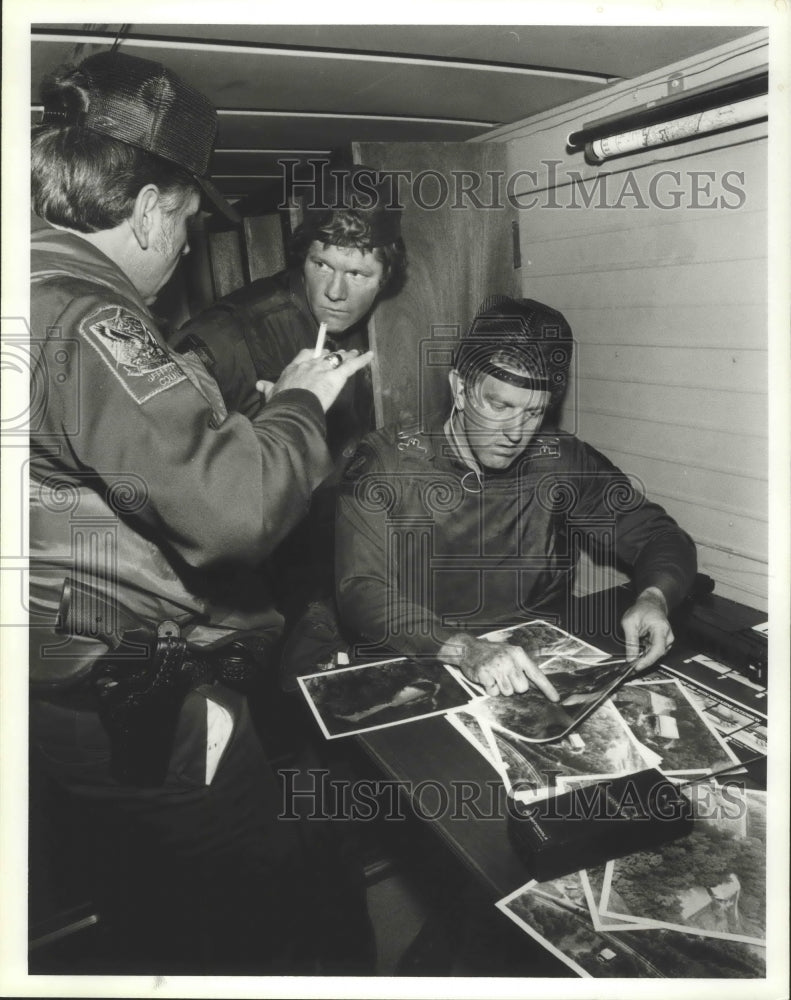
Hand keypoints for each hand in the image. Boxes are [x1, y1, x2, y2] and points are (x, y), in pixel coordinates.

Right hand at [260, 348, 373, 412]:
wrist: (292, 407)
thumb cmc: (282, 403)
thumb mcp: (272, 394)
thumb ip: (268, 388)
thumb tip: (259, 384)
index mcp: (294, 368)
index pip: (305, 355)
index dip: (313, 354)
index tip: (317, 354)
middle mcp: (310, 364)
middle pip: (324, 355)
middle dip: (332, 354)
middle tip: (338, 354)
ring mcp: (324, 369)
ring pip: (338, 358)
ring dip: (347, 356)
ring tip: (354, 353)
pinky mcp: (337, 376)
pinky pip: (351, 366)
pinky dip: (362, 360)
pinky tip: (370, 355)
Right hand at [439, 633, 558, 700]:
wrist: (467, 647)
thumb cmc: (491, 653)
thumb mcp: (509, 653)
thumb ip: (521, 666)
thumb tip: (533, 686)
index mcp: (518, 654)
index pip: (536, 673)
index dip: (547, 688)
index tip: (556, 699)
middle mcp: (509, 659)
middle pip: (522, 688)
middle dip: (514, 687)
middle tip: (504, 677)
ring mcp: (497, 666)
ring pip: (508, 692)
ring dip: (501, 688)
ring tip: (494, 676)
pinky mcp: (485, 674)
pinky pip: (493, 693)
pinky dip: (489, 689)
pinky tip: (486, 678)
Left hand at [621, 586, 673, 671]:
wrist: (651, 603)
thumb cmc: (642, 609)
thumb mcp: (630, 622)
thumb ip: (630, 641)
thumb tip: (630, 658)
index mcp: (661, 628)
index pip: (657, 650)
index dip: (647, 661)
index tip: (636, 666)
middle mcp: (667, 635)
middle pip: (657, 654)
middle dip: (643, 661)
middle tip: (630, 666)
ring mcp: (667, 639)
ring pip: (656, 655)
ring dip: (644, 657)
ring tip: (633, 656)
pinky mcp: (663, 642)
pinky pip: (654, 652)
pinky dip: (646, 654)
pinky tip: (638, 652)